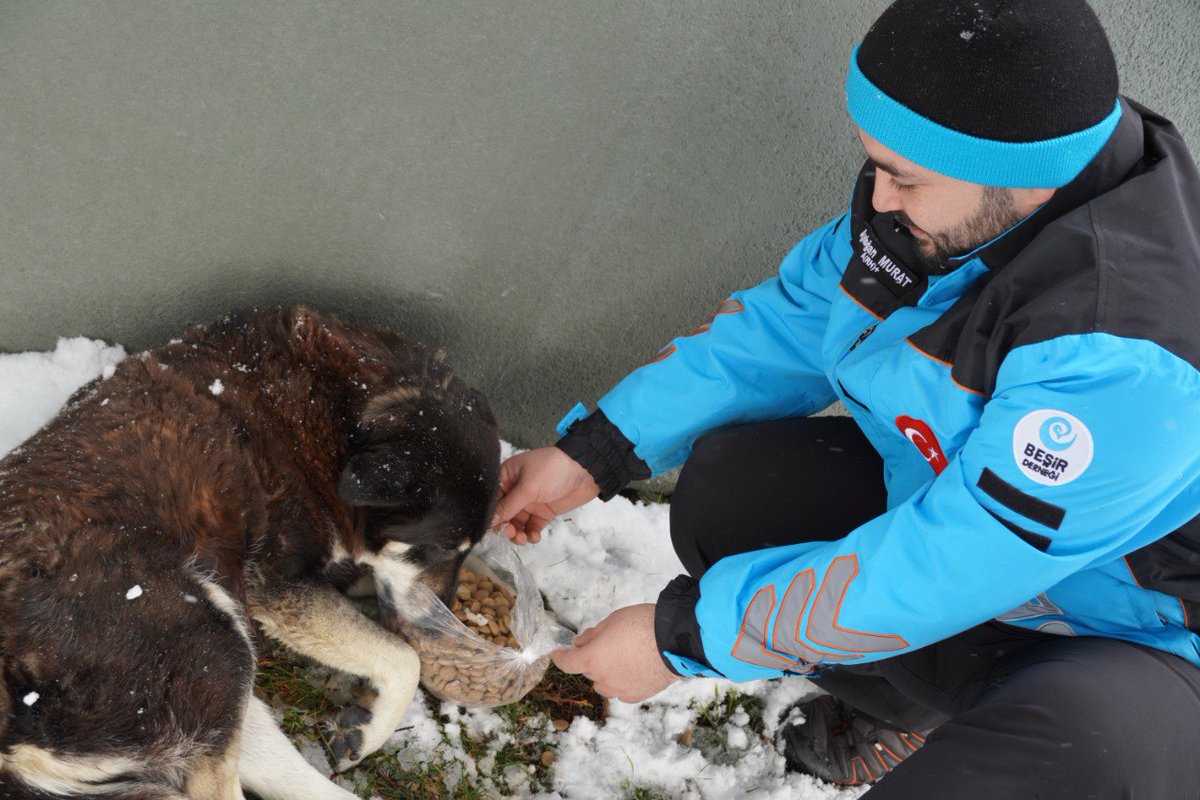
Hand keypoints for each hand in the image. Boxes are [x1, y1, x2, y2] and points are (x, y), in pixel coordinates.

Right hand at [492, 447, 599, 543]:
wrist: (586, 471)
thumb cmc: (552, 470)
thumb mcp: (528, 486)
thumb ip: (509, 505)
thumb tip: (490, 520)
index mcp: (506, 477)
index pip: (492, 498)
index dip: (491, 514)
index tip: (492, 528)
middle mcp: (515, 490)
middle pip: (503, 514)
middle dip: (505, 526)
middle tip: (512, 533)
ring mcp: (530, 502)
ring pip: (517, 523)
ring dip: (517, 533)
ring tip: (523, 539)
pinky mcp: (543, 512)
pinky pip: (532, 526)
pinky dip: (531, 534)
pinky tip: (534, 537)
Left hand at [551, 604, 678, 702]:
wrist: (675, 643)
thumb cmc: (642, 625)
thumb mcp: (613, 620)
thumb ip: (593, 634)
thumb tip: (580, 642)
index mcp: (592, 659)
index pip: (567, 663)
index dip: (559, 657)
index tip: (556, 653)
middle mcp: (603, 678)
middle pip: (588, 671)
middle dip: (591, 658)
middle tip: (605, 643)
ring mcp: (620, 690)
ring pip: (604, 685)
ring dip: (605, 674)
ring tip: (620, 659)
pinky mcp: (637, 696)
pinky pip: (622, 692)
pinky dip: (622, 683)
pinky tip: (632, 671)